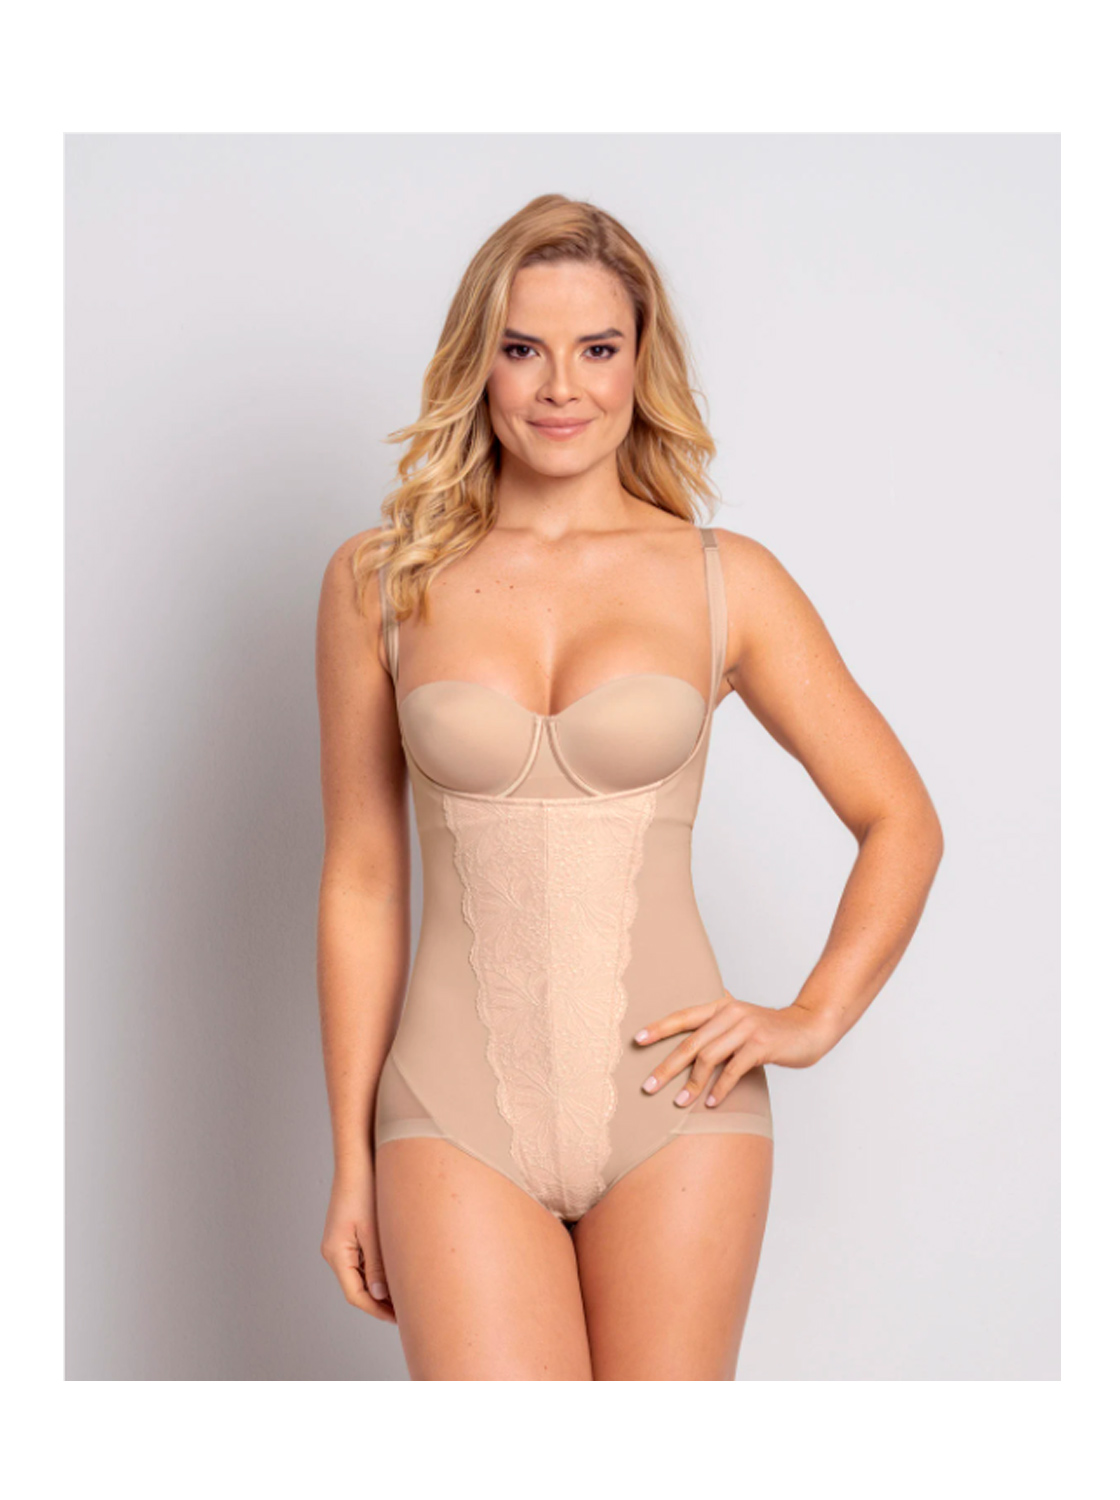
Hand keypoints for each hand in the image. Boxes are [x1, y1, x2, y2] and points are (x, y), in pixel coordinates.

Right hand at [320, 1160, 395, 1322]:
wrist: (357, 1160)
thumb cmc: (364, 1190)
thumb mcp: (373, 1232)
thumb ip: (376, 1266)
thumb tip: (379, 1296)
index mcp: (336, 1253)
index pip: (355, 1295)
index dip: (377, 1310)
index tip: (399, 1318)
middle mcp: (334, 1251)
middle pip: (357, 1287)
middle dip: (380, 1302)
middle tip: (406, 1312)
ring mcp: (341, 1243)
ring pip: (360, 1275)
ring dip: (380, 1286)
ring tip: (405, 1294)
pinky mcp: (349, 1234)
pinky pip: (362, 1260)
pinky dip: (378, 1270)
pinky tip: (396, 1271)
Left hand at [634, 990, 835, 1108]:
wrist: (809, 1027)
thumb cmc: (771, 1031)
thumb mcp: (741, 1022)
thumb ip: (718, 1028)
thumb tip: (690, 1044)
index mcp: (721, 1007)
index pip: (683, 1017)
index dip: (659, 1028)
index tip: (637, 1040)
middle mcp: (730, 1014)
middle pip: (690, 1043)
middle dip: (667, 1067)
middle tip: (648, 1086)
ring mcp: (746, 1028)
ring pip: (709, 1057)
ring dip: (692, 1084)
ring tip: (679, 1103)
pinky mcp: (761, 1045)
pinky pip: (734, 1070)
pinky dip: (720, 1088)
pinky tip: (711, 1103)